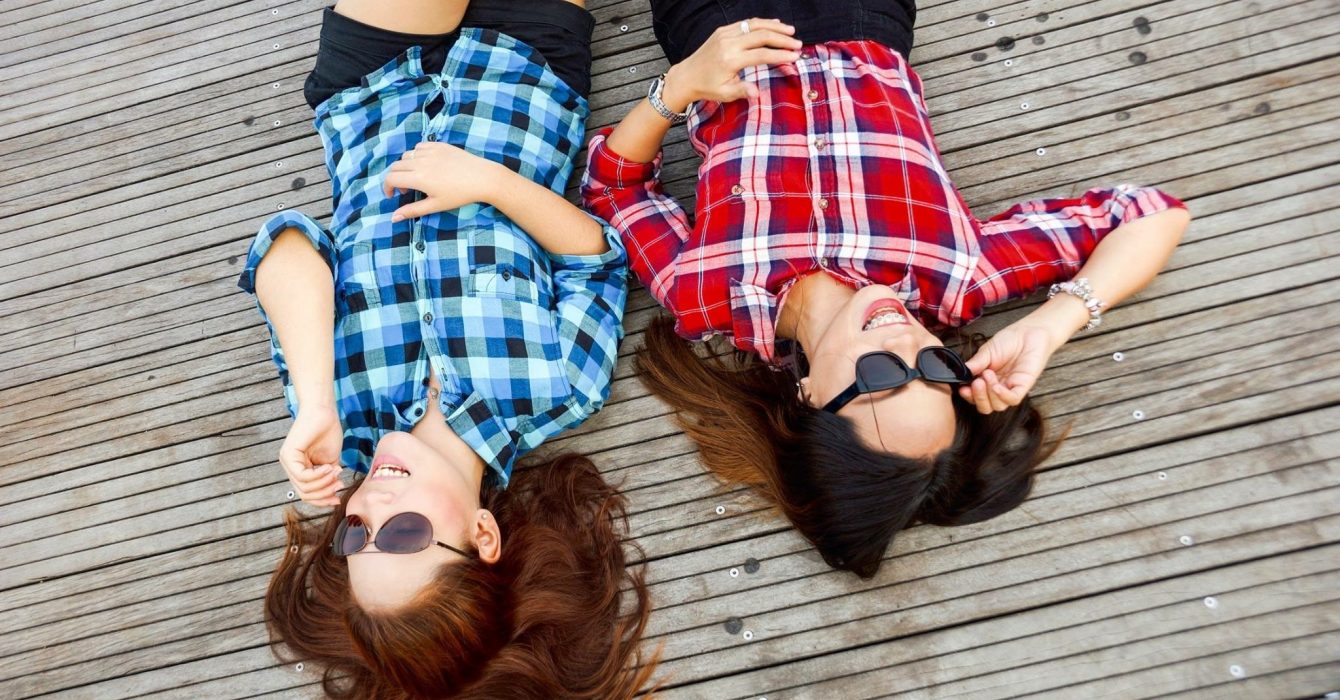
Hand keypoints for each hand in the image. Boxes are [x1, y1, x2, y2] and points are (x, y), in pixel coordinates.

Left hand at [279, 406, 343, 506]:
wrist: (324, 412)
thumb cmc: (328, 432)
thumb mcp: (330, 462)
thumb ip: (328, 479)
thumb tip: (331, 496)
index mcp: (299, 469)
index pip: (306, 494)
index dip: (322, 500)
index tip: (338, 499)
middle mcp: (289, 467)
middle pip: (304, 494)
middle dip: (324, 493)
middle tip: (339, 485)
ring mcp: (286, 461)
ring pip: (304, 487)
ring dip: (324, 483)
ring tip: (336, 472)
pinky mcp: (288, 455)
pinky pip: (303, 476)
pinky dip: (319, 475)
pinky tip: (330, 467)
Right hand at [382, 142, 500, 221]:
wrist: (482, 178)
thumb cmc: (460, 195)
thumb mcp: (435, 205)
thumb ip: (412, 211)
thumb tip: (393, 218)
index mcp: (418, 178)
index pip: (391, 178)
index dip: (387, 188)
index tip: (393, 195)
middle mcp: (421, 162)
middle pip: (396, 166)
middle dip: (396, 178)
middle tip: (408, 190)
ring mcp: (430, 151)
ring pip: (406, 155)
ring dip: (406, 166)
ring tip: (418, 177)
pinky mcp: (439, 145)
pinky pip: (419, 147)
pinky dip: (417, 155)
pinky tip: (427, 165)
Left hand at [663, 18, 801, 107]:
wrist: (687, 76)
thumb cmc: (707, 87)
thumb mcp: (725, 94)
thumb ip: (743, 91)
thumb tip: (758, 93)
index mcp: (730, 60)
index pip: (761, 54)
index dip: (780, 55)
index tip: (795, 57)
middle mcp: (728, 44)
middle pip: (761, 36)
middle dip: (782, 39)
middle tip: (798, 44)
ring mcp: (725, 34)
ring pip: (754, 25)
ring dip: (774, 27)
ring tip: (791, 31)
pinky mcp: (722, 30)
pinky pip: (745, 23)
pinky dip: (761, 23)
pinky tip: (775, 25)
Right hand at [958, 323, 1055, 414]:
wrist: (1028, 332)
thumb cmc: (1009, 340)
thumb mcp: (987, 351)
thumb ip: (975, 363)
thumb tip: (962, 373)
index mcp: (987, 380)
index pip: (975, 396)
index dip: (968, 396)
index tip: (962, 389)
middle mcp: (998, 386)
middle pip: (986, 406)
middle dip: (978, 398)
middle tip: (976, 383)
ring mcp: (1011, 387)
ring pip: (998, 406)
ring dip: (989, 394)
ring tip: (987, 375)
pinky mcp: (1024, 386)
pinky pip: (1013, 399)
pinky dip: (1002, 396)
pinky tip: (996, 386)